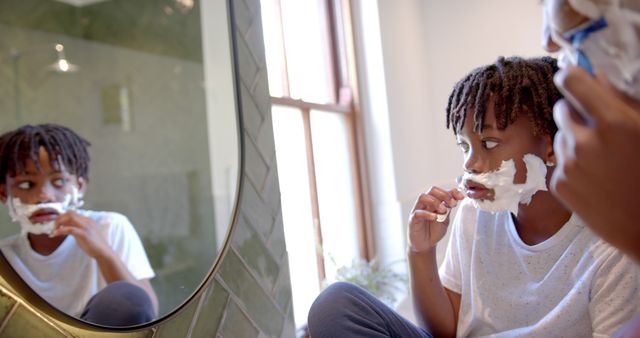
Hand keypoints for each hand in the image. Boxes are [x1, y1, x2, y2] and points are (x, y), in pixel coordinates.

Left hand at [51, 210, 111, 258]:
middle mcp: (87, 221)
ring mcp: (86, 226)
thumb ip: (76, 228)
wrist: (103, 251)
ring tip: (55, 230)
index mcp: (87, 220)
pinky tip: (56, 234)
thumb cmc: (93, 244)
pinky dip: (61, 230)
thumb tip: (65, 227)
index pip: (72, 213)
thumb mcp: (84, 233)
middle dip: (59, 218)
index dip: (62, 217)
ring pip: (70, 217)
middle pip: (70, 213)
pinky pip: (70, 229)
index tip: (57, 224)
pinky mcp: (84, 234)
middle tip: (54, 226)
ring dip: (59, 222)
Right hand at [408, 186, 463, 252]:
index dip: (452, 192)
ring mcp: (418, 210)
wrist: (426, 244)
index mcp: (434, 202)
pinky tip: (435, 217)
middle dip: (444, 195)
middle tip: (452, 204)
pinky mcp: (412, 220)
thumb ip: (448, 209)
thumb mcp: (445, 219)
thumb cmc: (434, 230)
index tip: (461, 197)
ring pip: (423, 197)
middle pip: (432, 190)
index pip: (442, 191)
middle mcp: (426, 204)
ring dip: (435, 202)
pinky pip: (417, 213)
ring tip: (443, 210)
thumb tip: (456, 199)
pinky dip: (427, 214)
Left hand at [551, 66, 639, 260]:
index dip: (571, 77)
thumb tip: (597, 75)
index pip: (570, 81)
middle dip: (577, 112)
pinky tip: (595, 177)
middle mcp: (585, 141)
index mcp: (614, 122)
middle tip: (599, 128)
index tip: (575, 78)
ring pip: (561, 135)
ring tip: (603, 158)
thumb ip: (621, 100)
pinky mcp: (558, 184)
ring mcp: (568, 164)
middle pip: (562, 108)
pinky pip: (559, 160)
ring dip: (575, 139)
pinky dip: (572, 164)